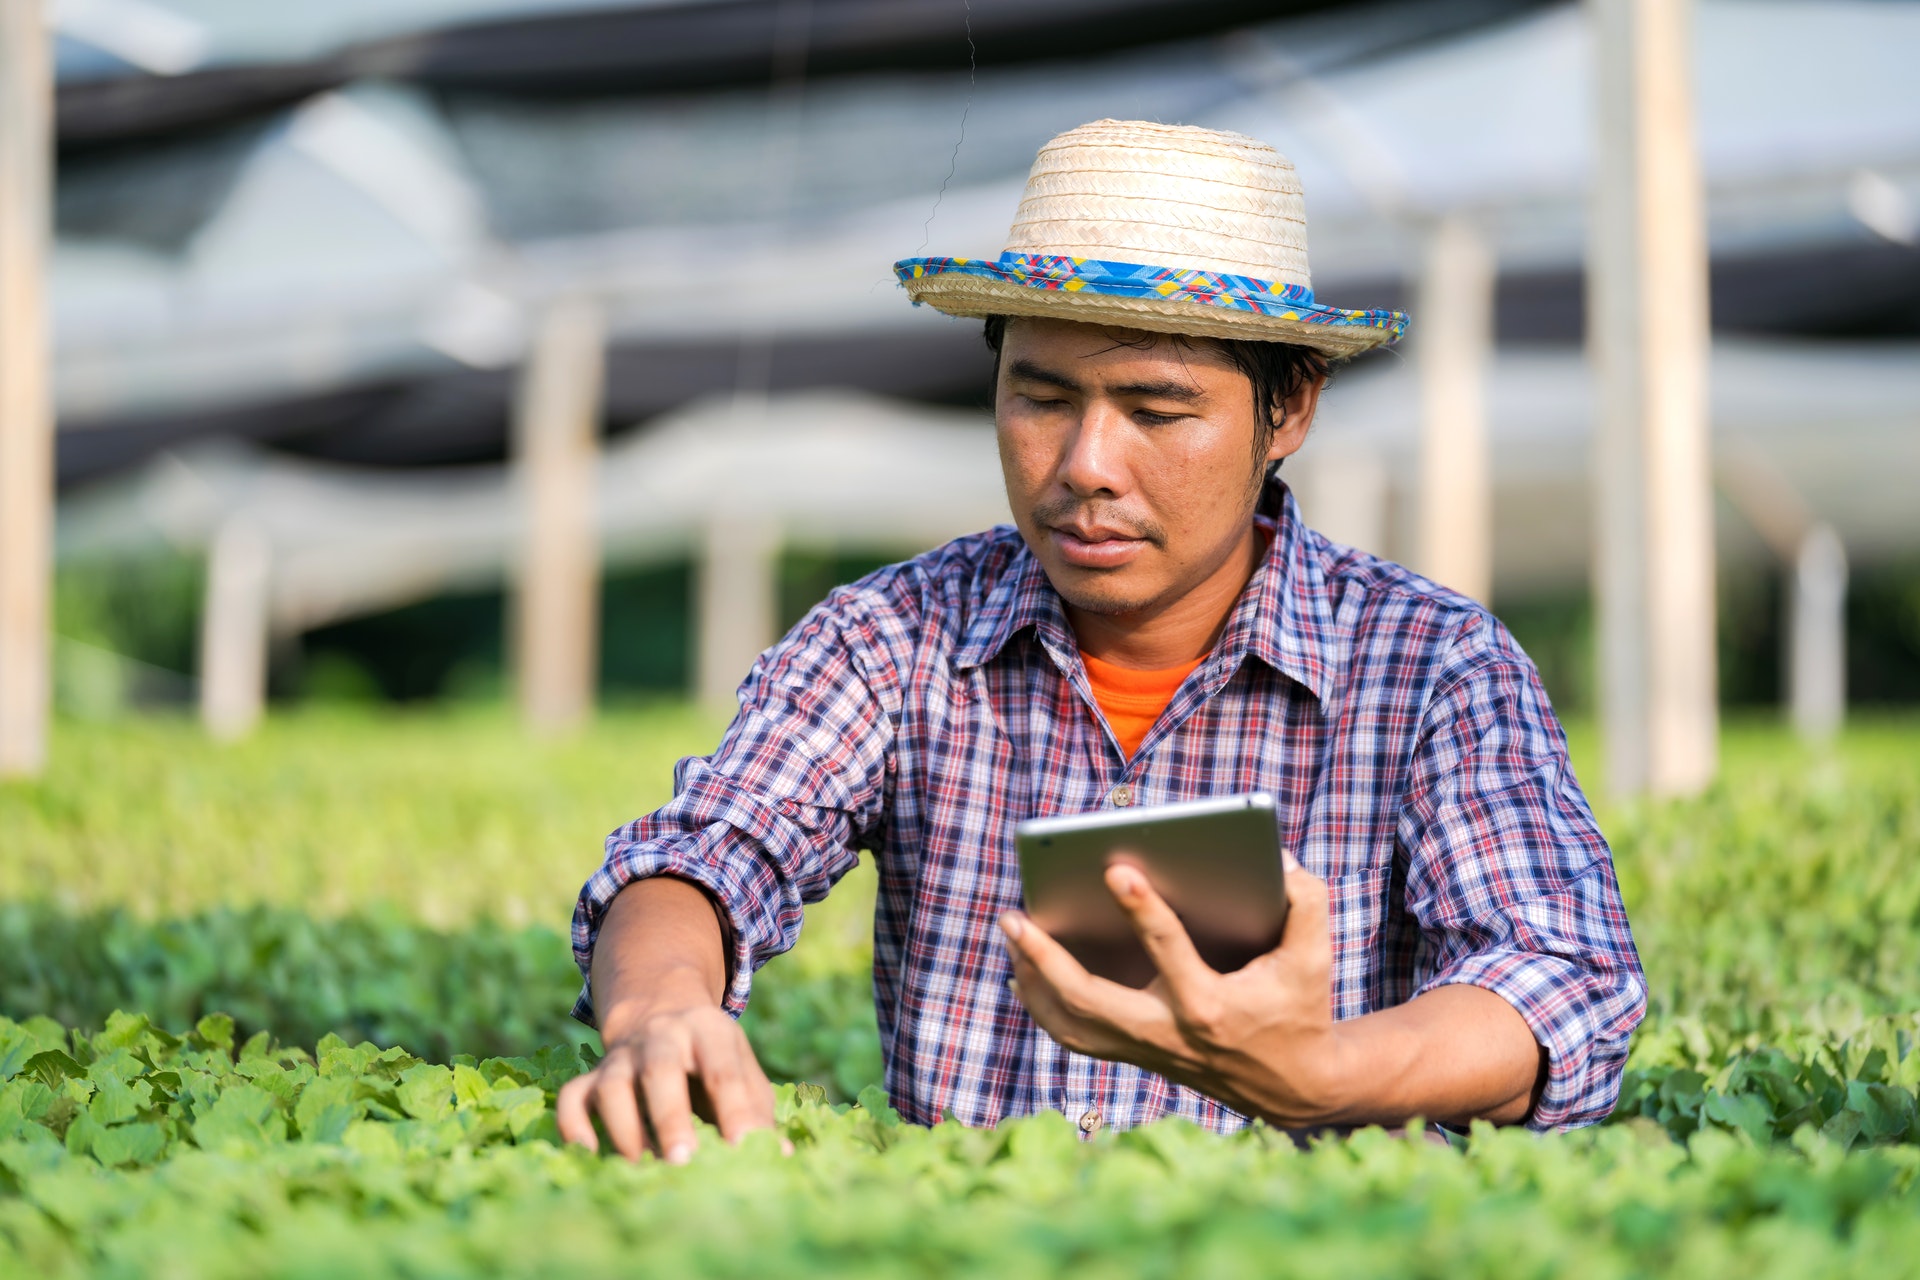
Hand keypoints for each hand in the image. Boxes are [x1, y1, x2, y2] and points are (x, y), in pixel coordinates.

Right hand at [555, 981, 779, 1161]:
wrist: (660, 1009)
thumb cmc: (712, 1058)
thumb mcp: (741, 1068)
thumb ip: (756, 1109)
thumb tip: (775, 1156)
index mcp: (710, 1032)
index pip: (723, 1070)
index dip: (735, 1110)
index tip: (742, 1149)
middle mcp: (662, 1037)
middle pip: (661, 1070)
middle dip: (671, 1118)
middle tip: (683, 1162)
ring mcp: (623, 1055)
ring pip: (613, 1086)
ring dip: (626, 1130)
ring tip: (644, 1168)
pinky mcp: (594, 1074)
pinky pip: (574, 1097)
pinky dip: (574, 1127)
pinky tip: (590, 1154)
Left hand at [1000, 855, 1353, 1127]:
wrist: (1295, 1088)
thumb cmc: (1301, 1010)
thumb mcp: (1315, 956)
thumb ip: (1304, 901)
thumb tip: (1272, 857)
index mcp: (1211, 1006)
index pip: (1170, 953)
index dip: (1144, 911)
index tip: (1115, 868)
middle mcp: (1170, 1033)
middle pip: (1091, 1000)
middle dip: (1046, 958)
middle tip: (1014, 915)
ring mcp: (1147, 1049)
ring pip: (1072, 1023)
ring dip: (1034, 979)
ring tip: (1011, 931)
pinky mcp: (1138, 1055)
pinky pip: (1076, 1036)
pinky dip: (1043, 1006)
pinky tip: (1022, 973)